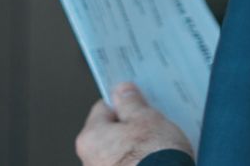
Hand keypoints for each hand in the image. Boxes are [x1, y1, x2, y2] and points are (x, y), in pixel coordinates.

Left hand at [76, 82, 194, 165]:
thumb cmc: (154, 160)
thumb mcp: (146, 120)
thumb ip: (131, 103)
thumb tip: (123, 92)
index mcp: (90, 138)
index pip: (103, 108)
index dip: (124, 103)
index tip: (137, 102)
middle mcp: (89, 161)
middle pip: (110, 133)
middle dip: (131, 128)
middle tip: (152, 125)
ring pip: (120, 153)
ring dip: (137, 148)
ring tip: (159, 147)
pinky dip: (141, 164)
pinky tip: (158, 162)